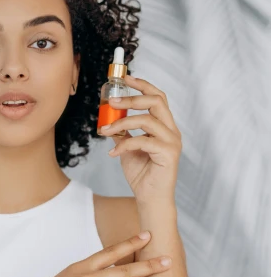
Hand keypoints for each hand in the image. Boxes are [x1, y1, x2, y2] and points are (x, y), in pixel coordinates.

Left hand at [100, 74, 181, 203]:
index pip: (157, 97)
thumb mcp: (127, 147)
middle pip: (156, 101)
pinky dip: (124, 144)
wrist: (149, 198)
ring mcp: (172, 141)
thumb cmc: (142, 174)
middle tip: (112, 100)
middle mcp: (171, 130)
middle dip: (132, 97)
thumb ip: (123, 132)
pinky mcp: (168, 153)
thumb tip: (109, 118)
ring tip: (105, 131)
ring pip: (147, 120)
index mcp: (164, 126)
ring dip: (122, 122)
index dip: (142, 85)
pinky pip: (143, 141)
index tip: (125, 78)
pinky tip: (113, 154)